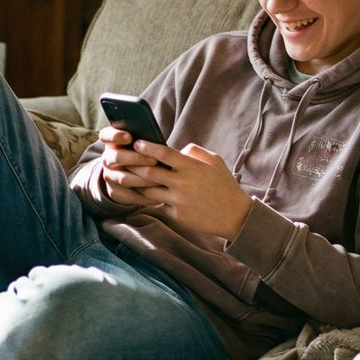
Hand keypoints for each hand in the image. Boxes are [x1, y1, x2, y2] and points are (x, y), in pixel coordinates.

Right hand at [98, 126, 165, 207]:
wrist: (129, 174)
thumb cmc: (140, 153)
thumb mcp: (138, 143)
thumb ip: (143, 138)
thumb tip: (155, 137)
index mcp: (111, 143)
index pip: (106, 135)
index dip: (116, 136)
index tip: (129, 137)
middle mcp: (107, 159)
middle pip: (117, 157)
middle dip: (137, 158)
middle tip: (154, 160)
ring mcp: (110, 176)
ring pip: (124, 178)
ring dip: (143, 179)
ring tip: (161, 179)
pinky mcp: (115, 192)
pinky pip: (129, 195)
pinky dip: (144, 196)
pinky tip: (159, 195)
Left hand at [123, 142, 252, 241]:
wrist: (234, 215)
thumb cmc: (224, 185)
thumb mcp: (215, 161)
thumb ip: (194, 151)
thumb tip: (176, 149)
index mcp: (191, 167)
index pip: (163, 154)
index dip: (147, 147)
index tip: (137, 143)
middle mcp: (182, 184)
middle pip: (149, 172)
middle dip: (133, 165)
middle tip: (124, 160)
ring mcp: (178, 201)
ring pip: (148, 191)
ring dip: (137, 184)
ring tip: (129, 177)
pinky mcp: (177, 216)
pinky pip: (159, 205)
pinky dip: (152, 199)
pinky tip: (144, 194)